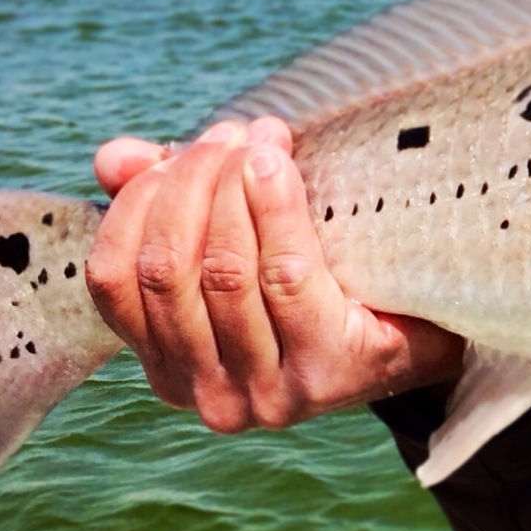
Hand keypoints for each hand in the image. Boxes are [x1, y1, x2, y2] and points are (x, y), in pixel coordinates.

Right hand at [86, 117, 463, 432]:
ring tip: (262, 140)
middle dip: (191, 182)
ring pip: (224, 271)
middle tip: (228, 135)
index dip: (137, 202)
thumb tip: (112, 158)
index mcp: (166, 366)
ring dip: (234, 186)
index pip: (114, 279)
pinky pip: (284, 275)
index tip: (174, 149)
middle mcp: (206, 396)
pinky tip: (280, 164)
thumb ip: (163, 200)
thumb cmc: (311, 274)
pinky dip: (275, 207)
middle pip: (168, 268)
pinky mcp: (325, 372)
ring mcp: (266, 394)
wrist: (418, 323)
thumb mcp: (228, 237)